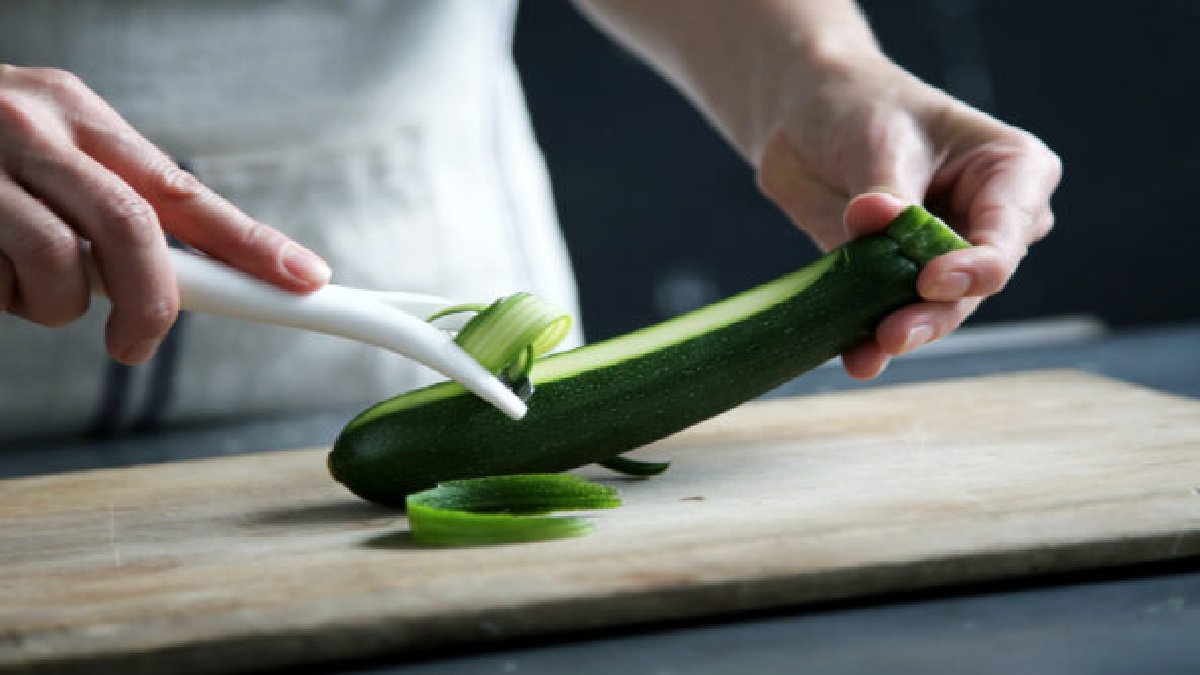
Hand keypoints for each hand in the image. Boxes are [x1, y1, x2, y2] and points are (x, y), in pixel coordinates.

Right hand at [0, 65, 330, 363]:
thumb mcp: (49, 150)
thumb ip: (110, 198)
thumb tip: (189, 273)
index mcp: (76, 115)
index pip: (183, 190)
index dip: (250, 242)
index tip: (304, 279)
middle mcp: (33, 129)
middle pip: (131, 230)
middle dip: (152, 302)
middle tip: (137, 344)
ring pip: (58, 266)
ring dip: (54, 304)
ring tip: (23, 286)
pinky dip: (0, 297)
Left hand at [755, 54, 1061, 378]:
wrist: (806, 118)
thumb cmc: (862, 108)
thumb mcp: (878, 138)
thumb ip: (883, 188)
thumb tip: (873, 219)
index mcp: (1014, 173)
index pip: (1006, 232)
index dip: (974, 266)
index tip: (931, 280)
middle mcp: (990, 224)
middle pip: (974, 284)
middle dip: (935, 312)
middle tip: (894, 333)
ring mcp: (945, 259)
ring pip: (936, 309)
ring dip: (903, 332)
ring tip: (870, 350)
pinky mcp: (896, 283)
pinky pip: (888, 315)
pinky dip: (870, 340)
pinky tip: (856, 359)